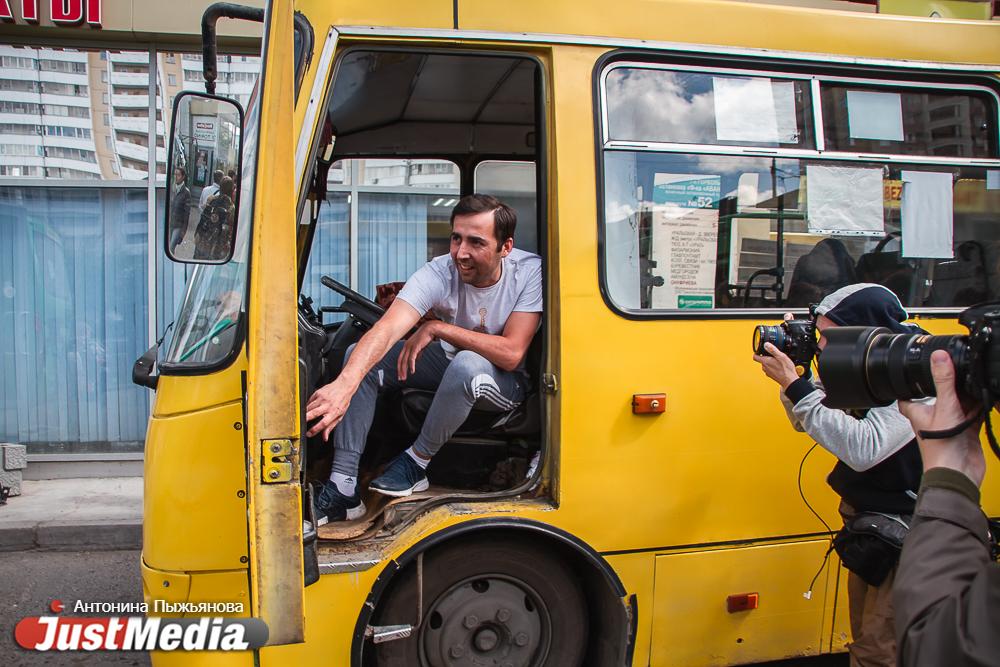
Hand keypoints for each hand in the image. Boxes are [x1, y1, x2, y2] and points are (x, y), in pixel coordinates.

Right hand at [305, 378, 353, 440]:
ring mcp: (322, 398)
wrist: (344, 386)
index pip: (323, 423)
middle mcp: (327, 405)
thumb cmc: (343, 402)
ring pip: (309, 408)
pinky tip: (309, 409)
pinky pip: (309, 401)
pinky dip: (307, 406)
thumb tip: (325, 437)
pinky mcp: (318, 393)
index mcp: (334, 412)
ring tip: (303, 418)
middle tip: (299, 425)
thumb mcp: (340, 416)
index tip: (309, 434)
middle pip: (313, 413)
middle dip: (305, 420)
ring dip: (304, 414)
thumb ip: (331, 427)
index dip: (315, 430)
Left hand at [397, 320, 437, 380]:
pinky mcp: (415, 347)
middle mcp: (406, 346)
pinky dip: (411, 365)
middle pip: (400, 361)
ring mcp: (410, 346)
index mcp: (406, 346)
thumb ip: (417, 354)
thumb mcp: (419, 346)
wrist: (430, 329)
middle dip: (400, 371)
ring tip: (405, 377)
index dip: (400, 367)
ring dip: (404, 370)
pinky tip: (412, 371)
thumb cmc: (425, 337)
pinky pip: (412, 358)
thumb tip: (416, 360)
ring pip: (405, 361)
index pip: (400, 358)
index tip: (400, 374)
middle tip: (401, 378)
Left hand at [753, 342, 799, 389]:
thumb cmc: (786, 370)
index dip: (756, 352)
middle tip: (773, 355)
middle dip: (766, 357)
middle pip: (761, 360)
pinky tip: (779, 366)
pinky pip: (770, 369)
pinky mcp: (772, 376)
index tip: (760, 350)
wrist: (790, 381)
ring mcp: (768, 372)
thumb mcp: (780, 356)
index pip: (755, 357)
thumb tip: (766, 344)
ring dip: (770, 362)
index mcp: (765, 362)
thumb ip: (772, 350)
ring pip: (766, 365)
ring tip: (777, 361)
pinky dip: (773, 367)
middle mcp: (765, 368)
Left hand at [899, 351, 985, 486]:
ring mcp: (951, 423)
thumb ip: (943, 381)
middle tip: (960, 367)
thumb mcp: (944, 407)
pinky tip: (986, 396)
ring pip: (960, 402)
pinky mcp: (966, 430)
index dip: (911, 381)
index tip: (918, 367)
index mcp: (918, 411)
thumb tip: (939, 356)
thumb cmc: (941, 448)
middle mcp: (933, 416)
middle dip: (951, 383)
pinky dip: (980, 405)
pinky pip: (974, 413)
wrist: (959, 473)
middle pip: (941, 393)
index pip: (909, 393)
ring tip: (975, 380)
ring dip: (968, 394)